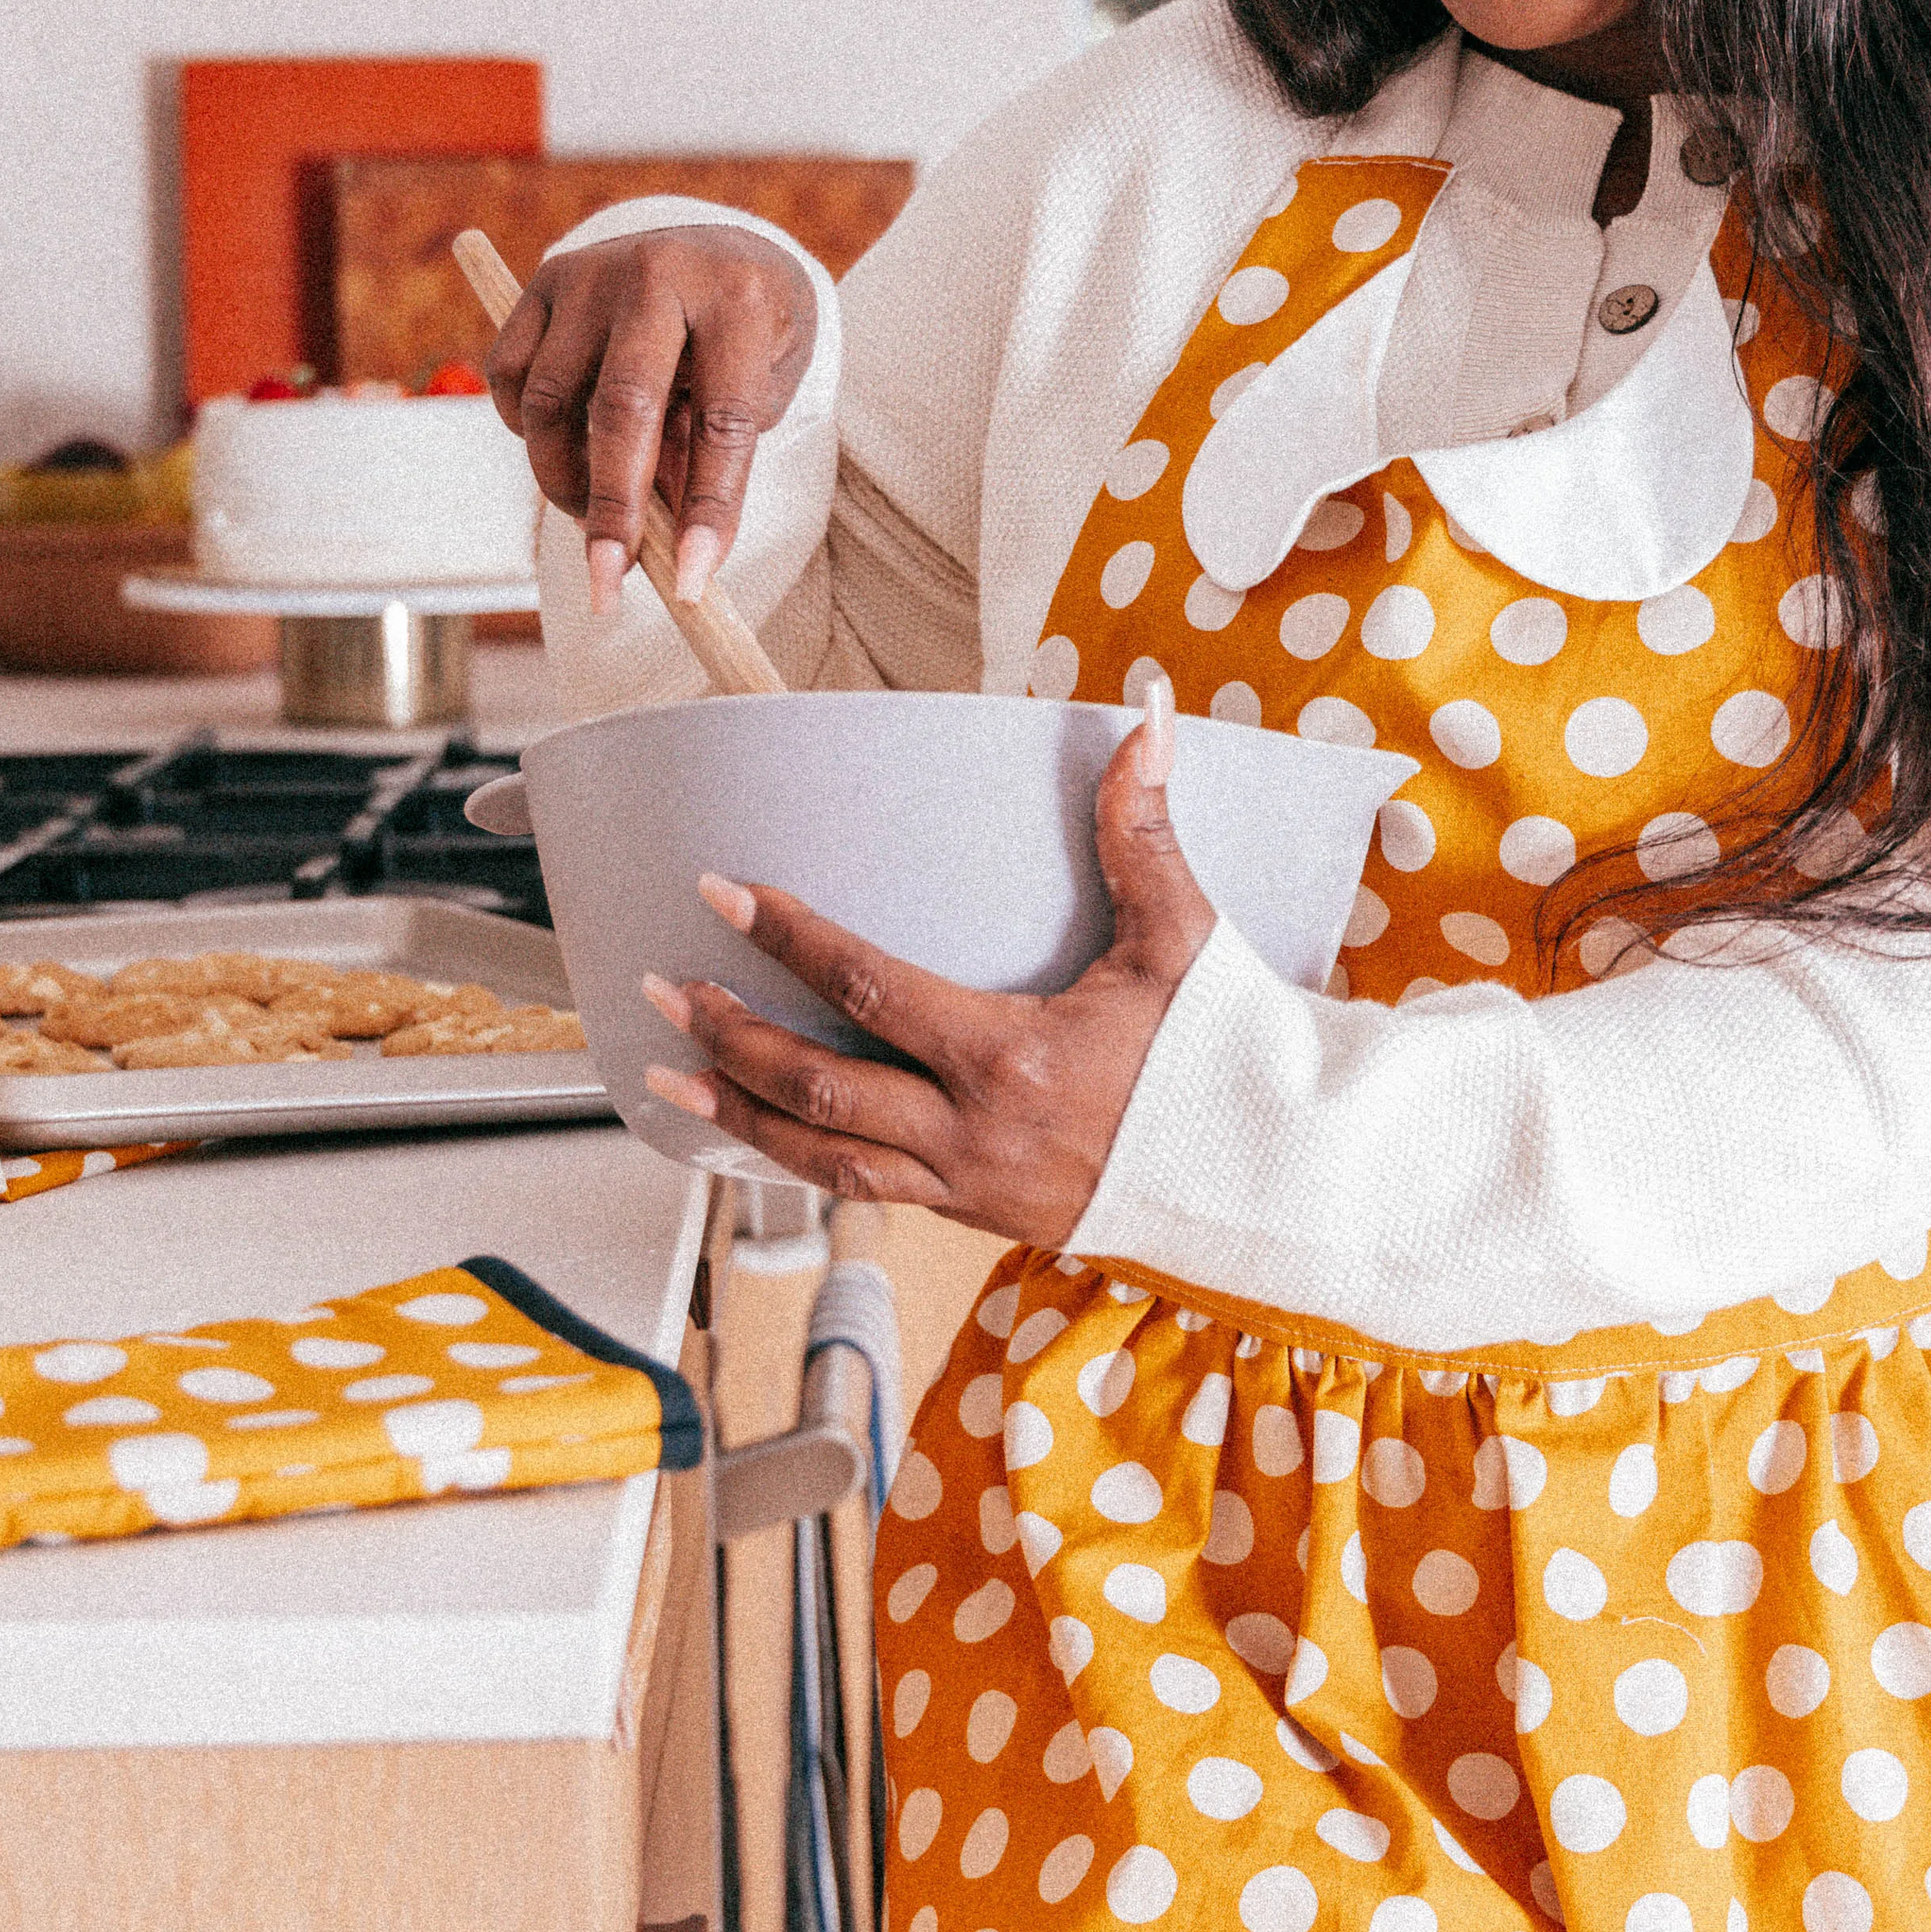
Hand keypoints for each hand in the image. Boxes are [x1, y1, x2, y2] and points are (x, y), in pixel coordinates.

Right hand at [485, 224, 815, 613]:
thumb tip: (662, 550)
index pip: (723, 421)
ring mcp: (592, 273)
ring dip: (565, 480)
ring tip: (597, 517)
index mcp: (739, 299)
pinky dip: (527, 434)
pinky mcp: (543, 282)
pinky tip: (564, 450)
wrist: (723, 252)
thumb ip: (710, 458)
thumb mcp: (761, 392)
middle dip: (615, 509)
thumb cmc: (750, 341)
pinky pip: (509, 378)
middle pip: (622, 409)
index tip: (694, 583)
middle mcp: (660, 274)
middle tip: (611, 581)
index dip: (709, 509)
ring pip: (550, 402)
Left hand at [639, 707, 1218, 1236]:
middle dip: (727, 1035)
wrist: (1269, 1181)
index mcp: (1013, 1055)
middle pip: (818, 1086)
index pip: (868, 988)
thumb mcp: (1185, 939)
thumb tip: (1145, 717)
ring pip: (825, 1158)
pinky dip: (800, 1159)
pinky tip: (758, 1134)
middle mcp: (976, 1132)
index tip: (721, 892)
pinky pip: (865, 1189)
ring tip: (667, 1078)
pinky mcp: (977, 1214)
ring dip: (738, 1117)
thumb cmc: (1228, 1060)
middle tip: (661, 986)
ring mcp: (970, 1185)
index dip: (787, 937)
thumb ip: (1144, 831)